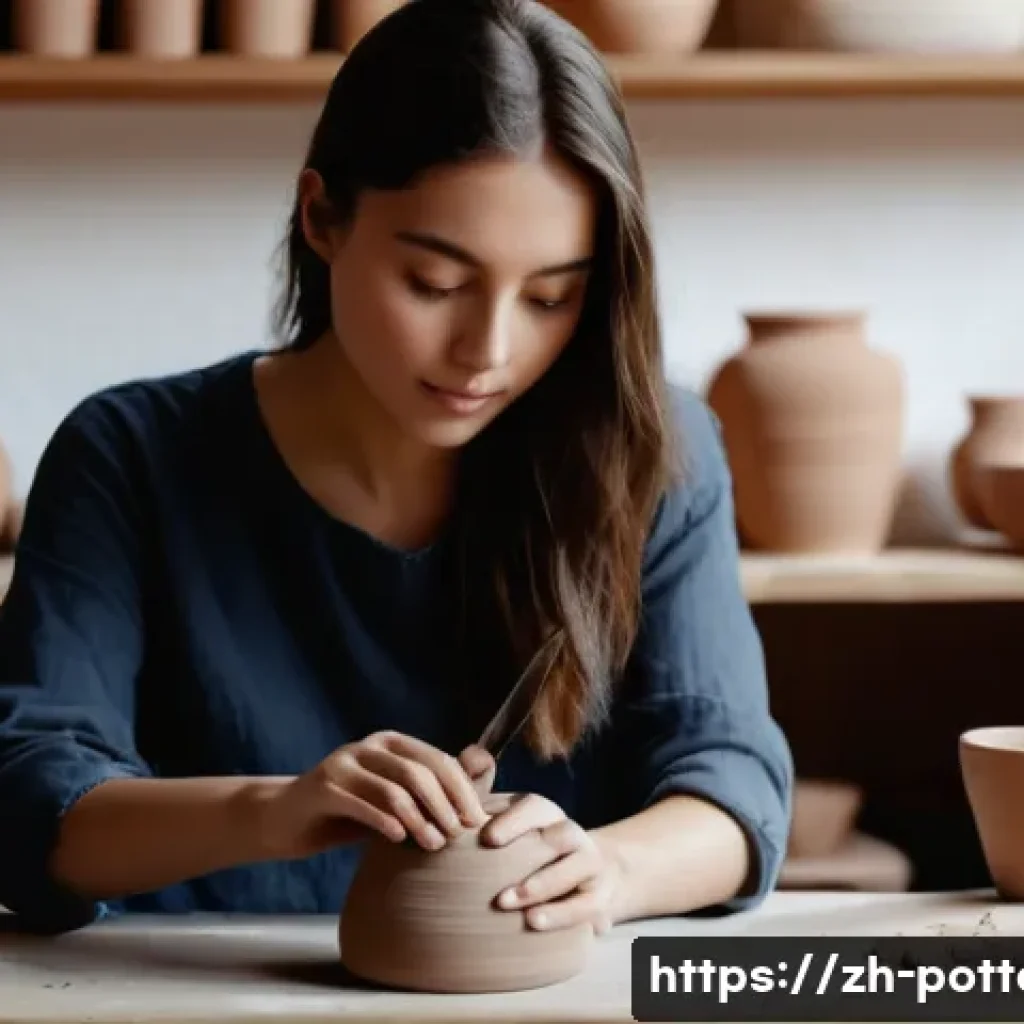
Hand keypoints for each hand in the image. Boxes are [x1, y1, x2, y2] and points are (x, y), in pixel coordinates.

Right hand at [258, 731, 489, 858]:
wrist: (286, 819)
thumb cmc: (348, 812)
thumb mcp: (392, 801)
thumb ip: (428, 792)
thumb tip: (482, 783)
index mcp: (393, 743)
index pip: (439, 761)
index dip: (462, 791)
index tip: (477, 821)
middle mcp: (371, 746)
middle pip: (420, 773)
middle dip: (445, 806)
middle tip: (457, 836)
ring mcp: (345, 762)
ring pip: (395, 789)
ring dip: (419, 820)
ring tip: (433, 845)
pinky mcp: (323, 785)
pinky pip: (362, 803)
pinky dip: (385, 822)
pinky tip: (399, 839)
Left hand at [481, 793, 620, 934]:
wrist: (585, 879)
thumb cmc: (530, 856)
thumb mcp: (511, 836)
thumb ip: (485, 823)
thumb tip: (454, 819)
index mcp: (547, 815)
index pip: (535, 806)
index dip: (514, 820)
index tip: (487, 838)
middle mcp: (572, 834)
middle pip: (562, 834)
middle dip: (530, 854)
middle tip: (494, 870)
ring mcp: (590, 864)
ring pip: (578, 865)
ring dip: (542, 885)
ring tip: (505, 903)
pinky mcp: (598, 896)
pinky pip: (586, 904)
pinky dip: (560, 914)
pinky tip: (533, 922)